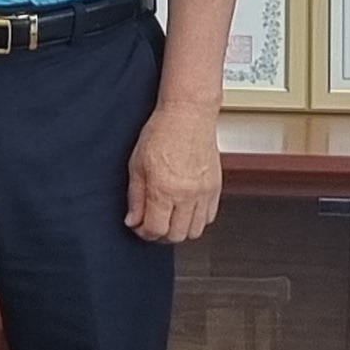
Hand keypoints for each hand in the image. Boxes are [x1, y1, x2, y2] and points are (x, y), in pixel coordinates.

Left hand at [124, 102, 222, 245]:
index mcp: (163, 189)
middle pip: (176, 236)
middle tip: (152, 223)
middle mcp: (186, 194)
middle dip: (160, 234)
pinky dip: (197, 220)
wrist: (189, 114)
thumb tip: (133, 220)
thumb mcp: (137, 165)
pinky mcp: (215, 188)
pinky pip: (209, 217)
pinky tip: (185, 209)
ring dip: (180, 230)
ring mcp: (204, 192)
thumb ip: (135, 197)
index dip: (144, 233)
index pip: (155, 230)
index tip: (139, 225)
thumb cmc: (162, 132)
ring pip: (195, 231)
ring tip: (169, 217)